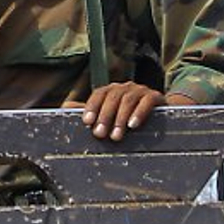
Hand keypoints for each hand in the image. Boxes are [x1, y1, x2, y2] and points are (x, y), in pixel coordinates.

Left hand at [68, 85, 193, 141]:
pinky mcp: (156, 96)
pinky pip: (147, 101)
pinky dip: (139, 113)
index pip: (99, 94)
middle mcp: (125, 87)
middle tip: (101, 135)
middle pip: (113, 97)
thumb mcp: (108, 114)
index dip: (92, 107)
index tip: (86, 123)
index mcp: (112, 90)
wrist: (159, 115)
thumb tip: (64, 106)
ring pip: (128, 100)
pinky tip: (133, 125)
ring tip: (116, 136)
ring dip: (120, 118)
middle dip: (105, 117)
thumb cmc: (128, 116)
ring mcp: (141, 90)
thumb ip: (89, 111)